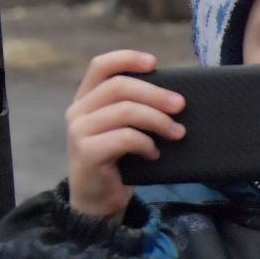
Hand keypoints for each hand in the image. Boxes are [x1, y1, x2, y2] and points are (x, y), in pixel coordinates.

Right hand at [65, 50, 182, 219]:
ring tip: (177, 133)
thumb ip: (136, 108)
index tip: (154, 62)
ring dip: (158, 120)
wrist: (98, 200)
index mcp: (86, 99)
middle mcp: (78, 111)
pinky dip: (147, 143)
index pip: (100, 66)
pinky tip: (154, 154)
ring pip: (125, 111)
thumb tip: (175, 96)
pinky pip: (125, 137)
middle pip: (119, 86)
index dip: (127, 58)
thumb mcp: (125, 128)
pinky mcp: (86, 152)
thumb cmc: (119, 160)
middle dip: (156, 94)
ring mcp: (79, 131)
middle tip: (181, 106)